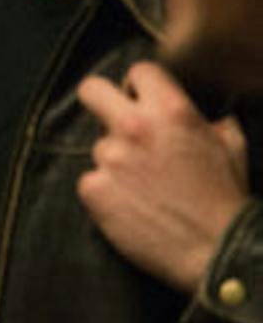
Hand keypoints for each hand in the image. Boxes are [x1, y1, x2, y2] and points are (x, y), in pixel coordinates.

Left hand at [76, 63, 248, 292]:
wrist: (216, 251)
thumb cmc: (226, 199)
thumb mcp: (231, 146)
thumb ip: (208, 119)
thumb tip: (198, 110)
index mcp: (172, 110)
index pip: (139, 71)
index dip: (141, 85)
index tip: (142, 99)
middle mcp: (134, 127)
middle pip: (91, 90)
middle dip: (102, 101)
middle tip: (115, 121)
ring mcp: (109, 158)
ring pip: (98, 145)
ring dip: (115, 160)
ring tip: (143, 185)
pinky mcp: (92, 188)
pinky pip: (91, 180)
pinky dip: (105, 191)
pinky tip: (130, 205)